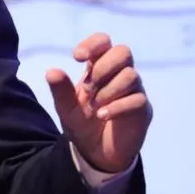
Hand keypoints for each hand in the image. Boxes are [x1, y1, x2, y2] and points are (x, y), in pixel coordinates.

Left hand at [46, 32, 151, 173]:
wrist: (96, 152)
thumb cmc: (82, 123)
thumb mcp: (66, 108)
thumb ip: (60, 90)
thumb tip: (52, 71)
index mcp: (99, 67)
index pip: (103, 42)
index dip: (93, 44)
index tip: (77, 57)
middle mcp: (119, 74)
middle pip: (123, 51)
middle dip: (103, 67)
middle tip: (87, 88)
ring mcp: (133, 90)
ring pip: (131, 75)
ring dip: (108, 90)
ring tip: (94, 107)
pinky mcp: (142, 109)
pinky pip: (138, 99)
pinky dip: (117, 107)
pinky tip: (102, 115)